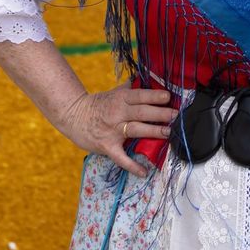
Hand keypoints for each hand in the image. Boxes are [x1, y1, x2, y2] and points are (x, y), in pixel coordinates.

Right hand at [56, 82, 177, 177]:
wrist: (73, 116)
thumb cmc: (97, 105)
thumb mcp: (112, 92)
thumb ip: (129, 88)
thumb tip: (146, 78)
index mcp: (120, 98)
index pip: (140, 96)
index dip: (154, 96)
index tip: (168, 97)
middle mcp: (117, 113)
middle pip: (141, 112)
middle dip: (160, 113)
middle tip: (176, 115)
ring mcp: (112, 130)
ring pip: (136, 130)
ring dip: (153, 131)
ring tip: (168, 133)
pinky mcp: (107, 146)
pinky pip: (121, 157)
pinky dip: (132, 166)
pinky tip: (144, 172)